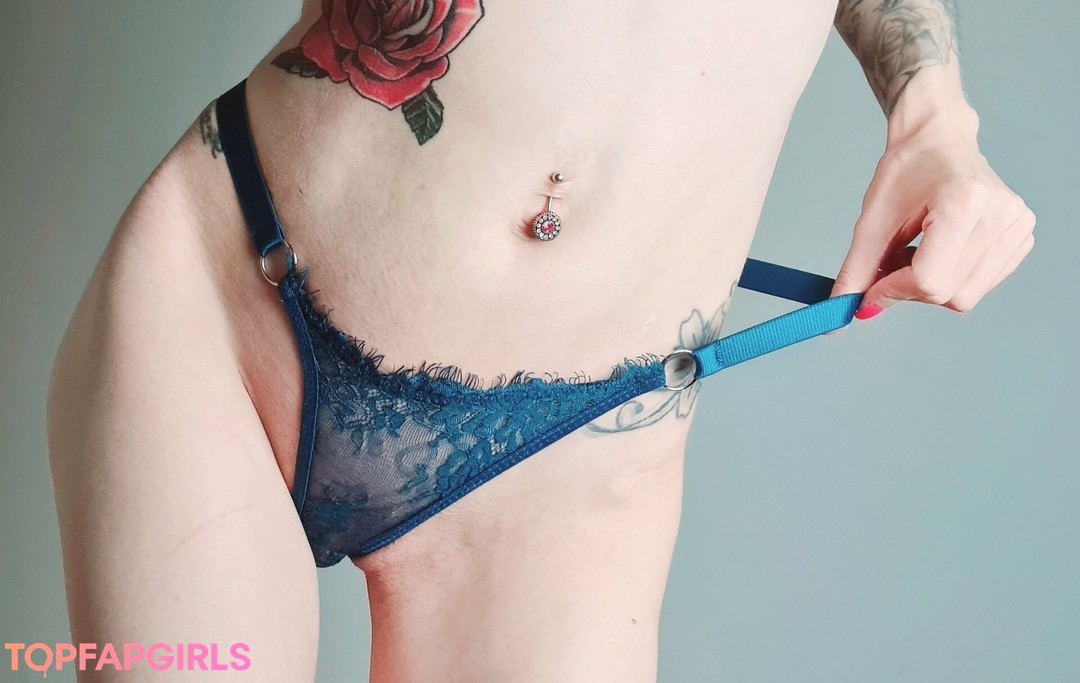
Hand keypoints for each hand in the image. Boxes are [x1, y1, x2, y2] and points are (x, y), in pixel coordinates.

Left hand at [830, 122, 1035, 318]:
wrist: (938, 141)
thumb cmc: (908, 170)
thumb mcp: (873, 220)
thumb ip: (858, 269)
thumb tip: (843, 309)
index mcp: (965, 202)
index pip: (928, 279)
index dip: (892, 292)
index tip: (869, 292)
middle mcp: (1001, 215)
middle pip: (948, 294)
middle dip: (910, 290)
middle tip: (891, 265)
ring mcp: (1018, 227)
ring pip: (965, 297)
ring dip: (930, 287)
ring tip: (916, 254)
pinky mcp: (1022, 238)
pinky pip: (980, 285)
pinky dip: (952, 280)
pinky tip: (940, 253)